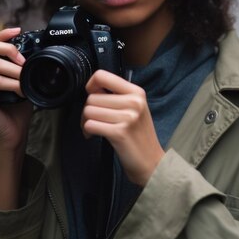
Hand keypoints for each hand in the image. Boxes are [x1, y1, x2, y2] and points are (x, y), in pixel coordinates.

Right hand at [0, 27, 32, 151]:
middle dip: (8, 48)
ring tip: (26, 79)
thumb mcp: (20, 81)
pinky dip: (13, 84)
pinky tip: (22, 91)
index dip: (2, 34)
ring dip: (15, 70)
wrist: (13, 133)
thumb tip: (33, 50)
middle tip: (24, 61)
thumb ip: (20, 66)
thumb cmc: (17, 109)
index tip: (17, 29)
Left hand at [82, 70, 164, 185]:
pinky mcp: (119, 133)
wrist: (152, 163)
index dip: (91, 85)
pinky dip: (88, 131)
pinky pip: (90, 125)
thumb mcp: (135, 109)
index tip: (93, 96)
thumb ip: (117, 96)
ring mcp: (128, 117)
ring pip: (89, 111)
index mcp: (136, 92)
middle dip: (88, 111)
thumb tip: (92, 88)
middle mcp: (134, 102)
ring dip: (85, 122)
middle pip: (92, 97)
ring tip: (96, 128)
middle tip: (95, 121)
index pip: (102, 75)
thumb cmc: (139, 137)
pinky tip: (94, 136)